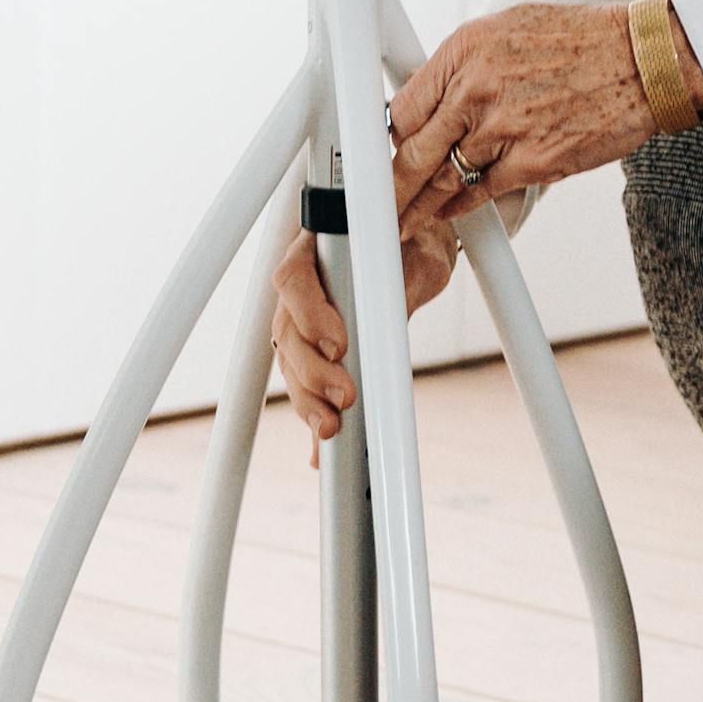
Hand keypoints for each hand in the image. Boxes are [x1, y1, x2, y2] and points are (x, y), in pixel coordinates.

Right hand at [271, 220, 458, 464]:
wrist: (411, 255)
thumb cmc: (410, 249)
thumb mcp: (414, 260)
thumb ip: (397, 282)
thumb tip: (390, 308)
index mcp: (312, 251)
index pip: (293, 281)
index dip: (310, 316)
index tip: (339, 346)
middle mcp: (297, 291)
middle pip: (287, 334)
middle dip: (313, 372)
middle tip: (346, 396)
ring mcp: (299, 325)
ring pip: (291, 367)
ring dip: (309, 402)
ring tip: (331, 429)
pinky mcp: (312, 356)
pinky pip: (305, 389)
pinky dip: (314, 419)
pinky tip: (318, 452)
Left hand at [389, 1, 702, 236]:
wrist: (643, 61)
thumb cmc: (581, 41)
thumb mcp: (508, 29)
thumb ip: (464, 63)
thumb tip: (430, 92)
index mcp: (466, 49)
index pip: (403, 106)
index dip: (390, 137)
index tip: (384, 154)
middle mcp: (477, 88)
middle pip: (412, 149)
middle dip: (389, 184)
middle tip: (375, 204)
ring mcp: (502, 128)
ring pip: (442, 178)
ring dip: (418, 206)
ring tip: (399, 223)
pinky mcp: (531, 161)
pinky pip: (480, 194)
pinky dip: (460, 209)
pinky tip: (446, 216)